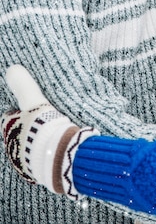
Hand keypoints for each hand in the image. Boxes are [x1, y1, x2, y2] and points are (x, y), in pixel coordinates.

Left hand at [1, 65, 98, 199]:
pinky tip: (54, 147)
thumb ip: (23, 84)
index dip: (19, 110)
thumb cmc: (44, 127)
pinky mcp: (35, 173)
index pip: (9, 116)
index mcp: (8, 129)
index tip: (32, 106)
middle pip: (17, 132)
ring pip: (26, 147)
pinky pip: (37, 160)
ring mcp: (22, 162)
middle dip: (26, 126)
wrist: (60, 156)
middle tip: (43, 118)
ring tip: (51, 132)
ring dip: (35, 140)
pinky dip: (43, 153)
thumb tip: (12, 69)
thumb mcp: (34, 101)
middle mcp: (11, 148)